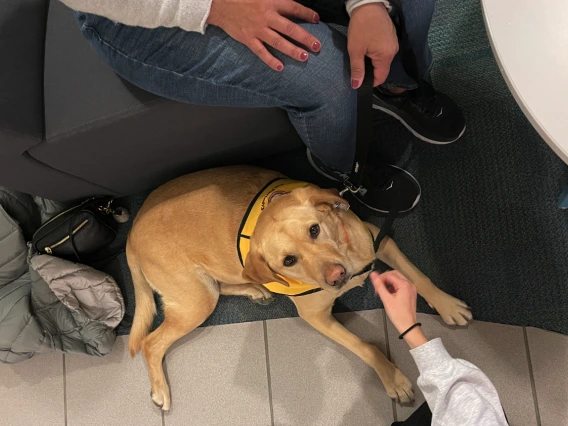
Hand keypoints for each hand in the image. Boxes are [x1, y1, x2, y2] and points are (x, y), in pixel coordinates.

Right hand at [207, 0, 321, 70]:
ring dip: (292, 50)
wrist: (219, 4)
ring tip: (304, 57)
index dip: (306, 13)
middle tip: (317, 46)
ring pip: (278, 42)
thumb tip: (289, 2)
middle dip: (305, 37)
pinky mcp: (248, 39)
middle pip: (290, 28)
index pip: (293, 8)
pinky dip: (270, 60)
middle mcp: (266, 16)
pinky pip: (261, 52)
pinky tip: (280, 67)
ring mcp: (257, 29)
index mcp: (271, 1)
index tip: (317, 19)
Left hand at [347, 3, 397, 87]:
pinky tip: (368, 46)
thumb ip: (357, 69)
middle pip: (382, 69)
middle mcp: (394, 51)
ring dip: (372, 61)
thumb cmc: (361, 26)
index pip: (380, 78)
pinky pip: (384, 51)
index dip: (370, 82)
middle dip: (370, 70)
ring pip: (383, 60)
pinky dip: (376, 53)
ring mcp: (394, 44)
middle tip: (358, 65)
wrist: (368, 4)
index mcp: (386, 56)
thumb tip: (356, 86)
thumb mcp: (355, 49)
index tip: (359, 80)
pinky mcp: (392, 38)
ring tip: (362, 54)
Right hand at [372, 271, 427, 348]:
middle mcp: (409, 284)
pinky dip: (394, 286)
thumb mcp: (386, 299)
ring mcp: (411, 288)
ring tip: (383, 291)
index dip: (380, 278)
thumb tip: (373, 275)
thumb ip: (379, 285)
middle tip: (378, 287)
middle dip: (385, 279)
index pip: (389, 275)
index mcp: (404, 285)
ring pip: (398, 279)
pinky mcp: (411, 292)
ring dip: (389, 282)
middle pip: (394, 274)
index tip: (375, 285)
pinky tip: (389, 294)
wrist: (408, 325)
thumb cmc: (398, 314)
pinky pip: (401, 285)